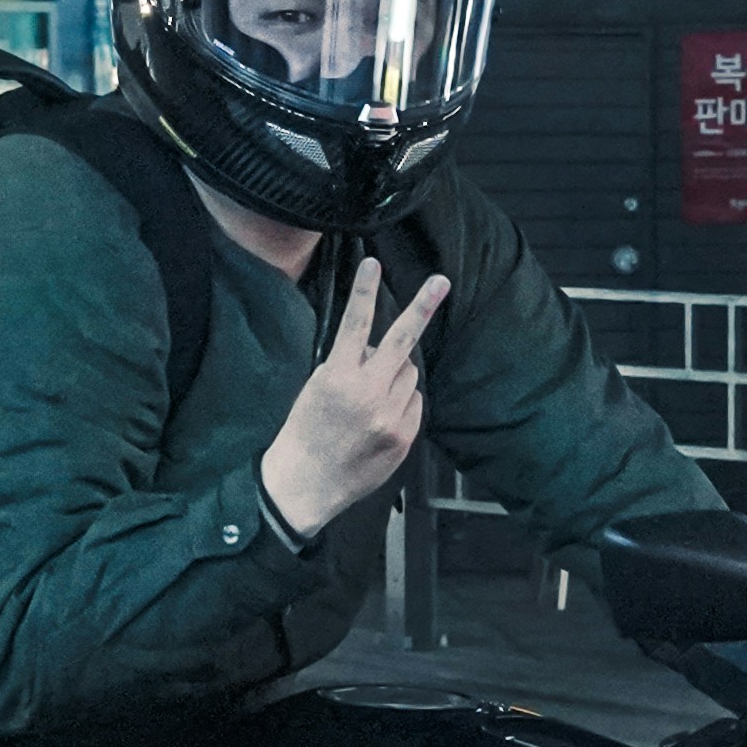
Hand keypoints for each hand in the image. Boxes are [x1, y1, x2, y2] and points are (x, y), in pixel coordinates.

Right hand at [258, 262, 447, 540]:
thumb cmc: (306, 431)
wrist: (307, 484)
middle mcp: (368, 394)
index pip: (355, 325)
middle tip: (441, 282)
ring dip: (396, 374)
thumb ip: (347, 364)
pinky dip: (402, 403)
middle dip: (422, 307)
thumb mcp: (316, 388)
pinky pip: (414, 403)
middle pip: (402, 342)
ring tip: (371, 397)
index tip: (372, 263)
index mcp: (338, 378)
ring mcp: (390, 417)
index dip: (364, 292)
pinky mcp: (404, 437)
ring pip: (408, 375)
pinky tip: (380, 419)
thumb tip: (375, 347)